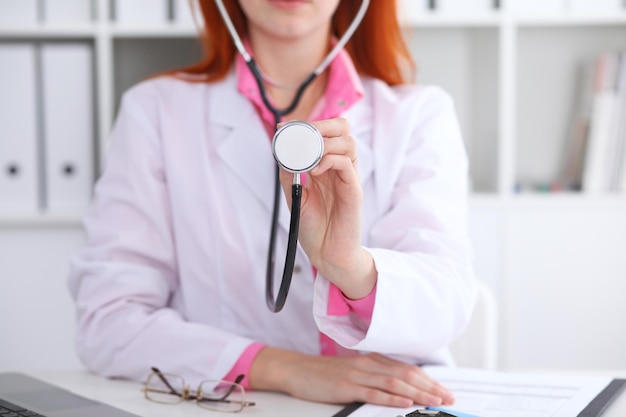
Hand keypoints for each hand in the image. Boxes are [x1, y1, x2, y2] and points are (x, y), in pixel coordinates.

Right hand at [249, 347, 454, 407]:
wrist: (299, 370)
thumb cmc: (326, 374)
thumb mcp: (355, 370)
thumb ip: (377, 375)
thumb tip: (401, 386)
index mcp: (373, 360)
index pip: (407, 369)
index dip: (428, 380)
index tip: (444, 391)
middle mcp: (369, 364)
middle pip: (406, 375)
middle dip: (430, 387)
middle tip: (447, 398)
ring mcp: (358, 374)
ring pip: (394, 383)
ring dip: (417, 393)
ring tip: (434, 402)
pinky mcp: (347, 386)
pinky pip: (373, 392)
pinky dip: (391, 398)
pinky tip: (404, 403)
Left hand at [277, 118, 374, 298]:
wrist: (326, 255)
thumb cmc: (314, 228)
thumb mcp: (295, 196)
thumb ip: (290, 173)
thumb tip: (282, 150)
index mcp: (327, 166)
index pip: (327, 131)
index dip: (308, 124)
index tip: (284, 127)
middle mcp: (340, 168)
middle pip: (343, 128)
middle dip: (322, 125)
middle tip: (303, 135)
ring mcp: (349, 178)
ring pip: (347, 142)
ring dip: (325, 142)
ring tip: (308, 156)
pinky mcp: (354, 191)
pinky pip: (347, 163)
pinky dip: (329, 160)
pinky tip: (315, 171)